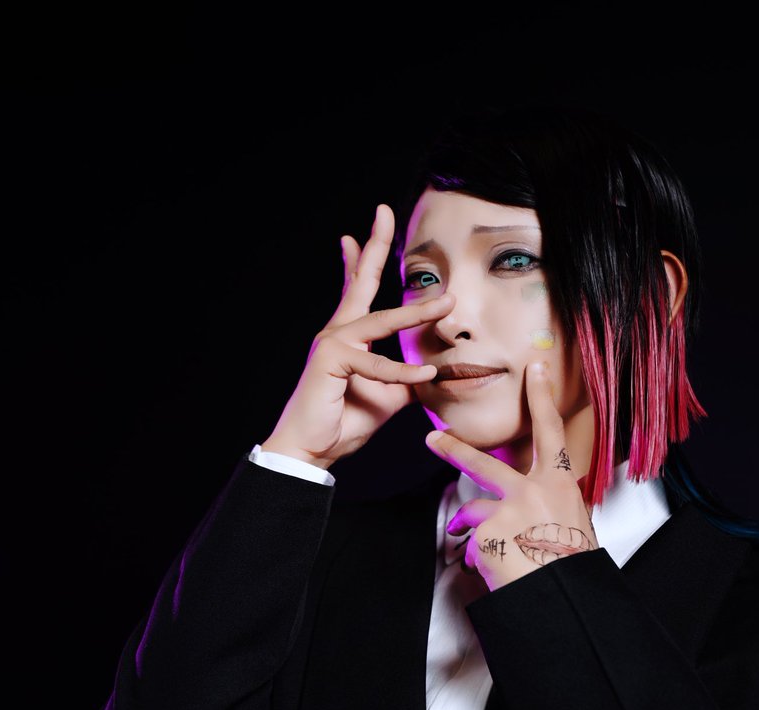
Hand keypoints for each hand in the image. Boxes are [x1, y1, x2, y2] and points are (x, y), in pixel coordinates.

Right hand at [261, 204, 454, 469]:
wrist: (311, 450)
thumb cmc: (344, 420)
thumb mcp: (388, 394)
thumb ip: (409, 376)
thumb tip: (436, 370)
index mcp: (347, 334)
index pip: (355, 288)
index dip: (360, 257)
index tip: (360, 231)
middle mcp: (337, 331)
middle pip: (360, 281)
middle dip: (375, 246)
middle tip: (384, 212)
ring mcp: (332, 343)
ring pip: (380, 322)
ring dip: (416, 314)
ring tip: (447, 304)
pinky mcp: (331, 362)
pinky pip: (376, 364)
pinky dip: (402, 371)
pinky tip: (427, 373)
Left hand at [423, 361, 598, 591]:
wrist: (566, 597)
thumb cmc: (573, 565)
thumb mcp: (576, 525)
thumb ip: (553, 506)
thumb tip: (539, 507)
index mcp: (560, 484)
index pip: (550, 431)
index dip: (541, 397)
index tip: (533, 370)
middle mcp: (532, 491)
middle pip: (483, 463)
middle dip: (452, 449)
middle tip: (432, 438)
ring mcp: (506, 511)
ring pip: (470, 510)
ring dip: (462, 523)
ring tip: (456, 531)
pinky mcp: (486, 535)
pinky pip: (472, 544)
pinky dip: (477, 557)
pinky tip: (490, 570)